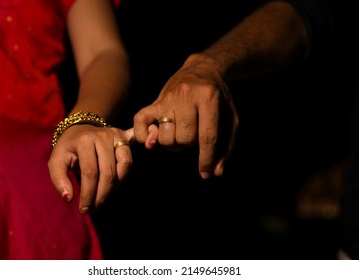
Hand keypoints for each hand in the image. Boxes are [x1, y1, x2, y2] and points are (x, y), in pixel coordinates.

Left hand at [48, 125, 133, 213]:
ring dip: (115, 186)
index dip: (88, 194)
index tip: (84, 209)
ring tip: (103, 195)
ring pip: (124, 165)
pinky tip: (116, 184)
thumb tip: (69, 198)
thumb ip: (59, 179)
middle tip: (93, 208)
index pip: (90, 172)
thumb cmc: (68, 149)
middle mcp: (103, 136)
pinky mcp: (125, 138)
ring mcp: (116, 136)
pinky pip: (130, 159)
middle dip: (102, 195)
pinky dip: (124, 175)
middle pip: (108, 172)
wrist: (79, 128)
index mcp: (85, 141)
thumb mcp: (56, 161)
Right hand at [133, 56, 238, 178]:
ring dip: (172, 142)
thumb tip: (215, 172)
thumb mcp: (230, 118)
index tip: (205, 173)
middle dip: (189, 144)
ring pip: (165, 136)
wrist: (201, 70)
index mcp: (209, 98)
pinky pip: (140, 122)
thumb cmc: (218, 98)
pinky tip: (153, 139)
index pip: (206, 136)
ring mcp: (167, 98)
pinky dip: (144, 136)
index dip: (206, 158)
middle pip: (184, 138)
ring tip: (178, 133)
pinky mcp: (154, 101)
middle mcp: (186, 96)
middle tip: (192, 135)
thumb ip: (225, 146)